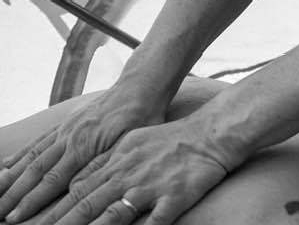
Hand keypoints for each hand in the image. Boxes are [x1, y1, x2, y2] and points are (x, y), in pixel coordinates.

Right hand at [0, 84, 164, 222]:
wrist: (141, 85)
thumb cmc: (144, 114)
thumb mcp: (132, 141)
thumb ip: (105, 163)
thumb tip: (78, 187)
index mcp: (85, 144)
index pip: (53, 180)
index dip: (33, 201)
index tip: (14, 219)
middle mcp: (71, 136)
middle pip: (37, 171)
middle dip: (16, 194)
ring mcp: (67, 127)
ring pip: (34, 156)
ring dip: (14, 178)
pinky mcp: (68, 120)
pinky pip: (40, 140)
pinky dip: (22, 154)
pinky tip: (8, 165)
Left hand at [35, 114, 230, 224]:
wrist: (211, 133)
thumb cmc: (173, 138)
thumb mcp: (134, 139)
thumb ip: (107, 160)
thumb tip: (78, 180)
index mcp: (119, 157)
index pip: (79, 186)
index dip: (57, 207)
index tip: (37, 222)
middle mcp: (130, 171)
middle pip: (88, 202)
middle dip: (60, 223)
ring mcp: (150, 186)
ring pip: (112, 215)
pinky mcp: (173, 198)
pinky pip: (151, 224)